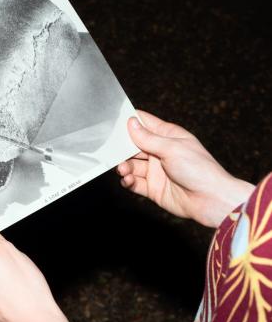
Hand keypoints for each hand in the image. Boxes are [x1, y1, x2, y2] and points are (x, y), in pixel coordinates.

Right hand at [117, 110, 254, 226]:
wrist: (211, 200)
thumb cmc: (199, 169)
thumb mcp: (172, 148)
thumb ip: (148, 138)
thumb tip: (131, 123)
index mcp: (168, 136)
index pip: (145, 123)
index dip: (130, 121)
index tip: (113, 120)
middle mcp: (160, 152)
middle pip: (133, 146)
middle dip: (122, 148)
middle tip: (111, 151)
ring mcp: (156, 171)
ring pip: (132, 165)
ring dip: (124, 166)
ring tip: (123, 169)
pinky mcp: (153, 188)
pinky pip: (135, 183)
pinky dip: (128, 181)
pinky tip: (127, 180)